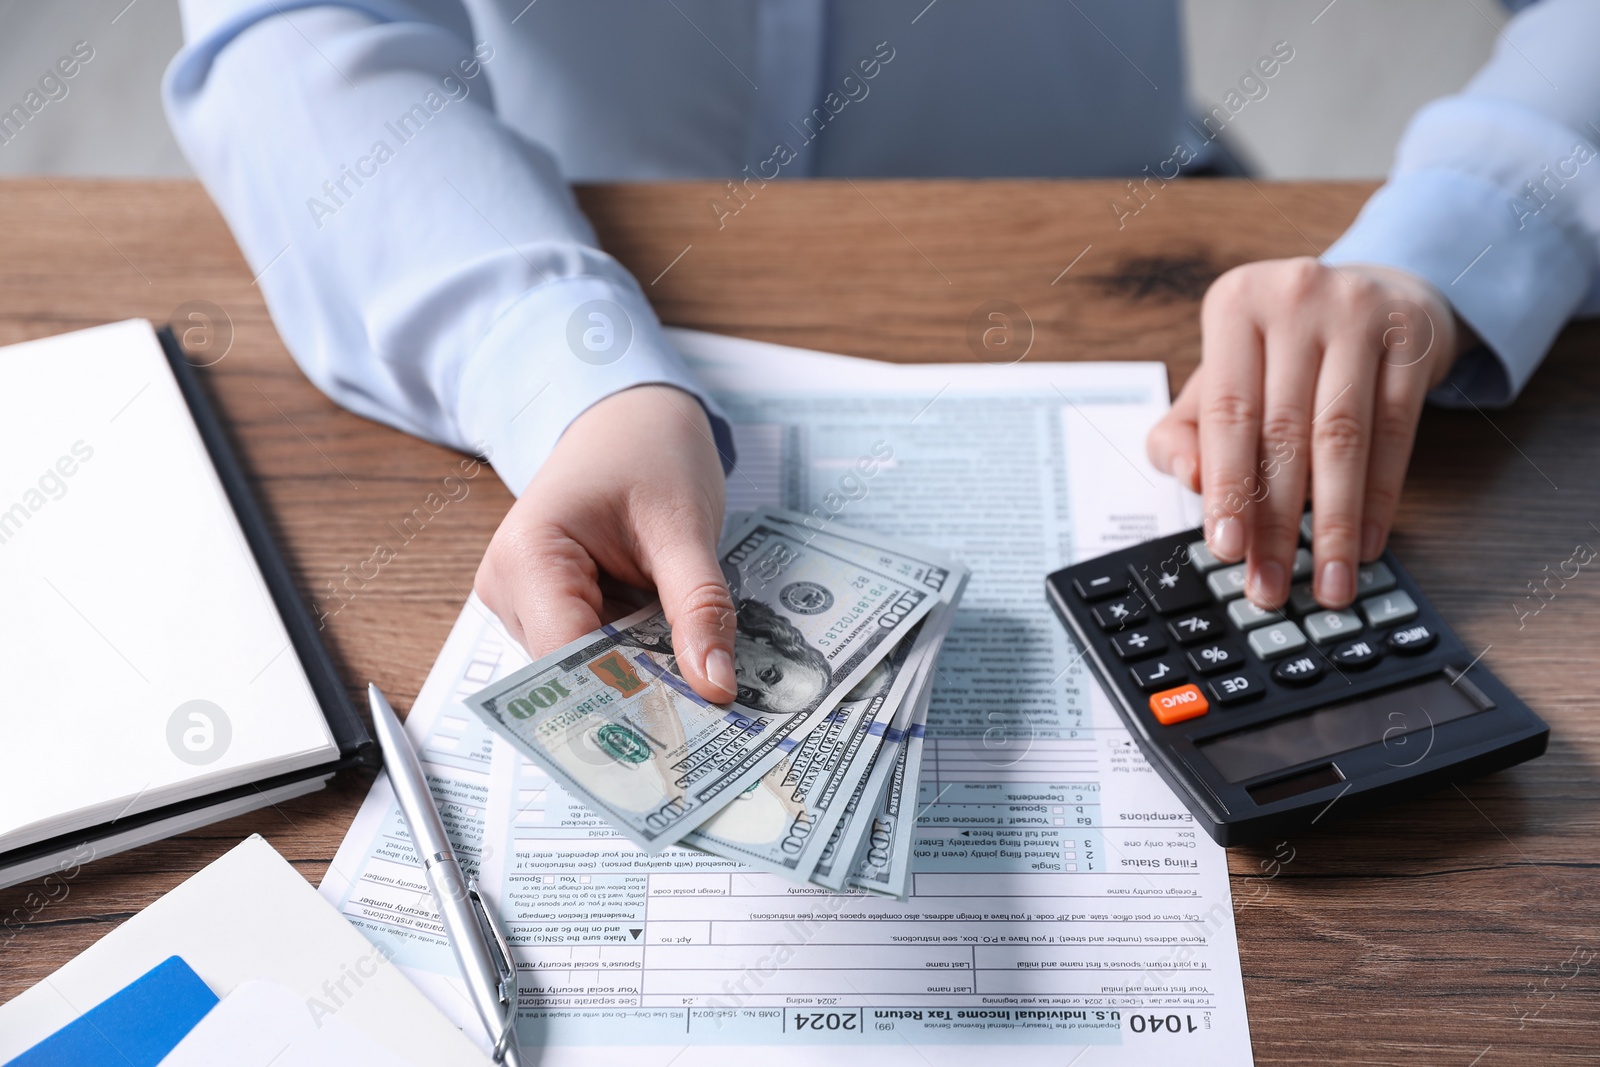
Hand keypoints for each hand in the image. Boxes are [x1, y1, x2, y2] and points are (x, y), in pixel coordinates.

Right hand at [474, 384, 735, 701]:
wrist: (628, 418)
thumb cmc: (648, 452)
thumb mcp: (685, 526)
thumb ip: (700, 607)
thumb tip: (716, 686)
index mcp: (529, 556)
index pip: (567, 659)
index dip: (624, 699)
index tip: (688, 730)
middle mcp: (509, 586)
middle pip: (574, 672)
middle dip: (642, 692)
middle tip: (714, 712)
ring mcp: (524, 601)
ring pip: (588, 670)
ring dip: (643, 675)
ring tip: (702, 679)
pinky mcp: (548, 608)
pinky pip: (595, 652)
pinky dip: (638, 657)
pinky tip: (678, 657)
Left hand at [1147, 259, 1467, 609]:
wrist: (1370, 291)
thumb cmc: (1279, 349)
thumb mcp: (1221, 376)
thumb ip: (1185, 432)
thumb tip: (1191, 481)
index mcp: (1234, 304)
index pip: (1228, 413)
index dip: (1226, 488)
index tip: (1227, 551)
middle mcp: (1295, 297)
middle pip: (1284, 432)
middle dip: (1276, 523)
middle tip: (1271, 586)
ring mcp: (1359, 311)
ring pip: (1342, 438)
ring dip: (1332, 523)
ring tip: (1327, 583)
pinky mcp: (1413, 335)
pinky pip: (1396, 432)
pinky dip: (1379, 497)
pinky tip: (1364, 544)